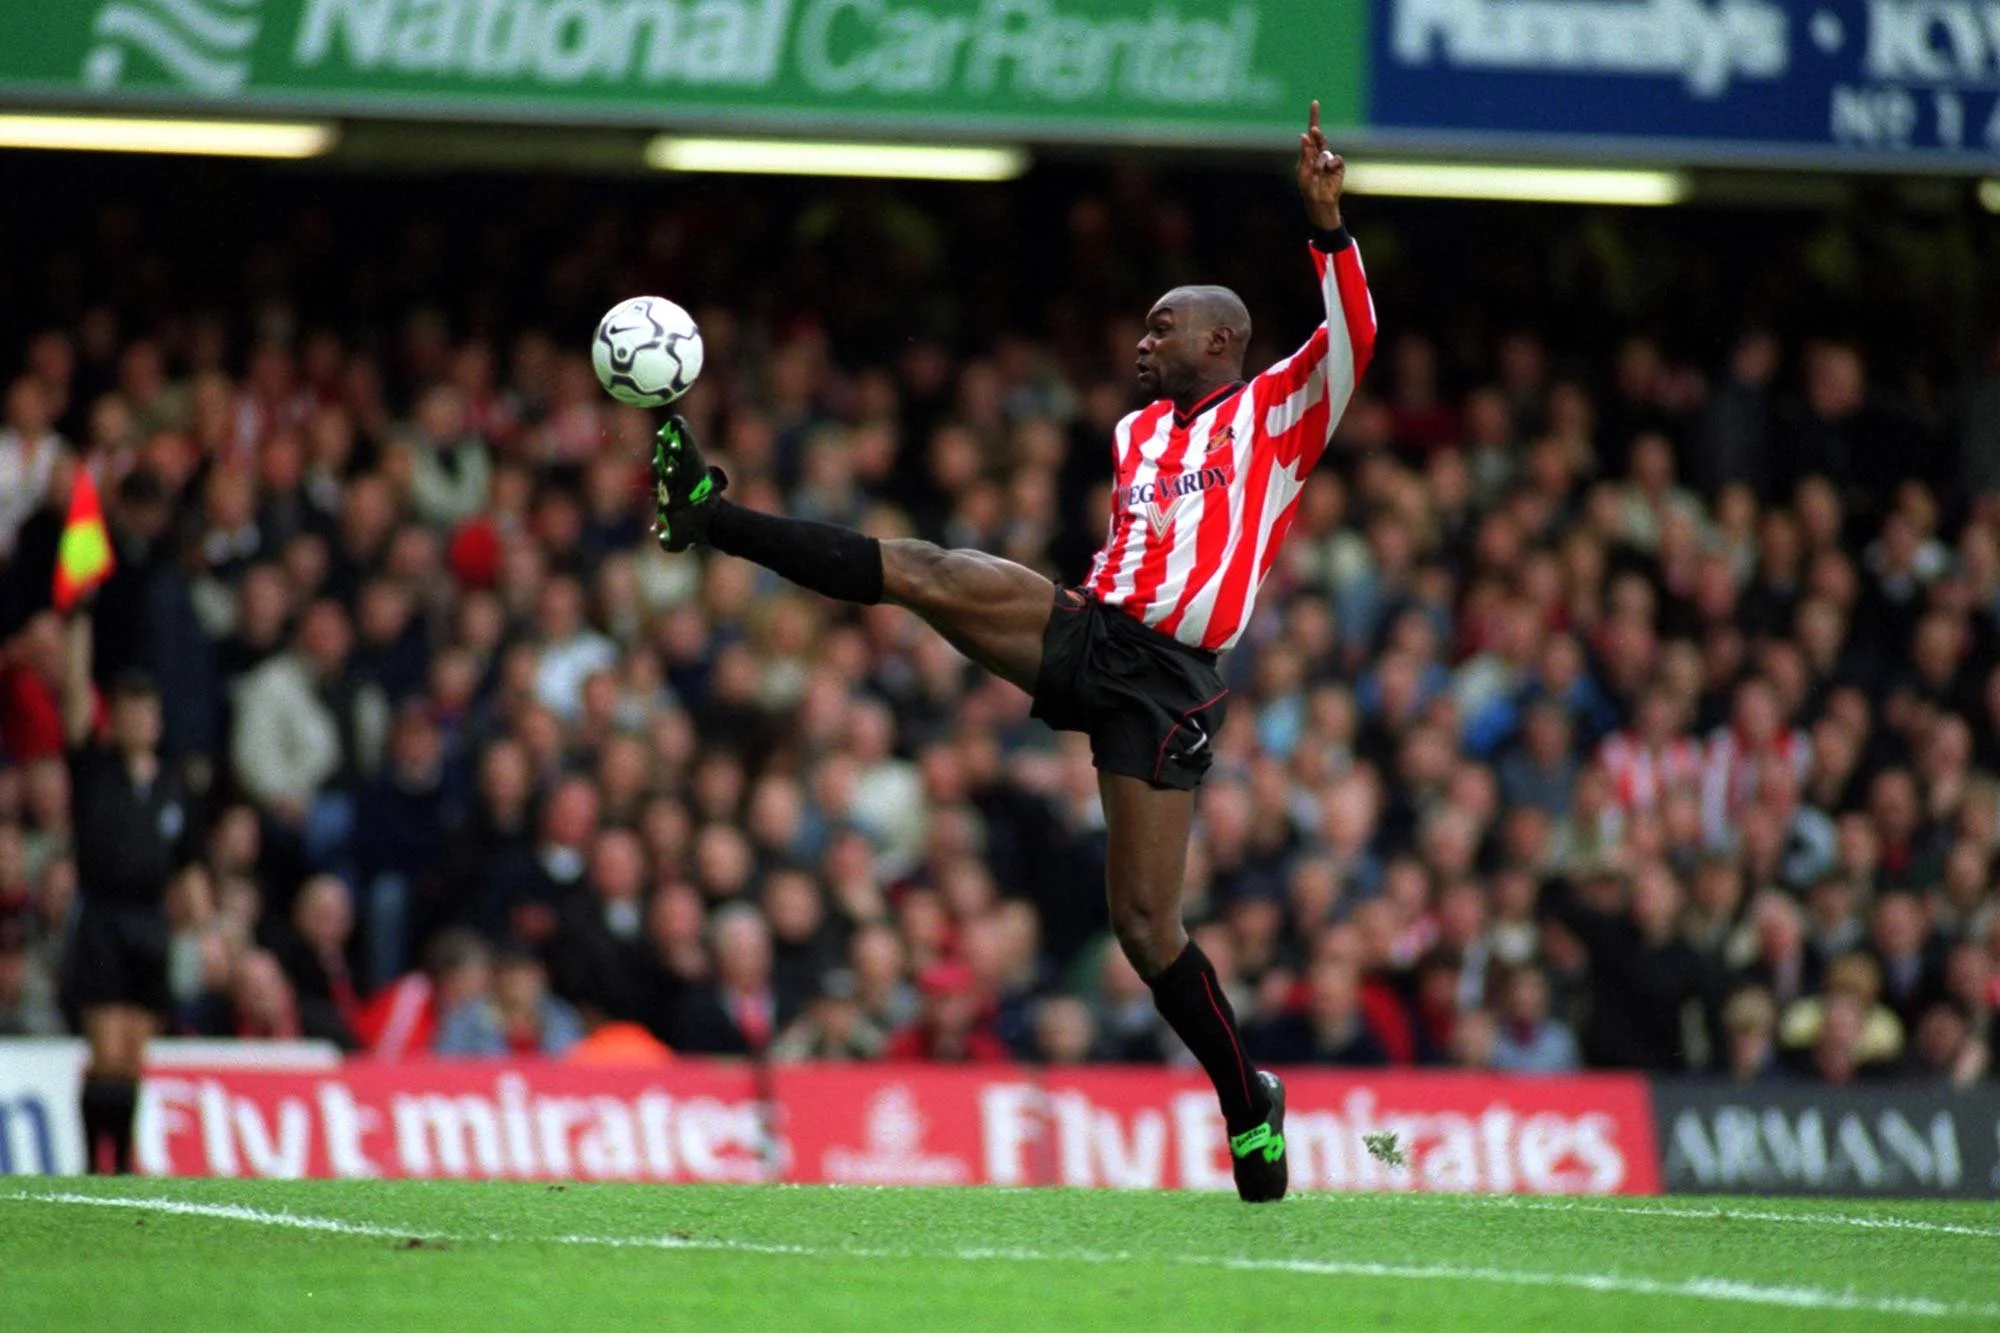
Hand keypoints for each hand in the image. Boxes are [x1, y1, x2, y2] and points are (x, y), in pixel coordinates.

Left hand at [1296, 100, 1344, 231]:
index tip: (1315, 103)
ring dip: (1319, 163)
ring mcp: (1330, 159)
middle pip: (1320, 137)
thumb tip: (1304, 136)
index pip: (1311, 133)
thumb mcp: (1303, 170)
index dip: (1314, 118)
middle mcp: (1320, 153)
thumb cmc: (1308, 187)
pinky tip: (1328, 172)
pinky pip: (1336, 159)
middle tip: (1314, 131)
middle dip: (1317, 134)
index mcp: (1309, 152)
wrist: (1319, 201)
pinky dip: (1331, 164)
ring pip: (1325, 152)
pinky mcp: (1339, 166)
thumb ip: (1305, 153)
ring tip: (1318, 174)